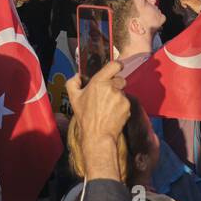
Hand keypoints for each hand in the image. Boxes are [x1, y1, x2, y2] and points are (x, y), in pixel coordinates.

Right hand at [65, 61, 129, 179]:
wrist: (98, 135)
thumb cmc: (85, 117)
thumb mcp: (73, 98)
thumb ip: (73, 82)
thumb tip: (78, 76)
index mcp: (99, 82)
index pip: (114, 65)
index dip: (117, 65)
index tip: (117, 68)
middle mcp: (112, 87)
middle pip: (120, 79)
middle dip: (115, 85)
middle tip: (107, 94)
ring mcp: (121, 97)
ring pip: (122, 92)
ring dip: (117, 96)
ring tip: (108, 107)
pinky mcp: (128, 107)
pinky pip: (126, 102)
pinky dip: (121, 106)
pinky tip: (113, 113)